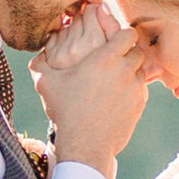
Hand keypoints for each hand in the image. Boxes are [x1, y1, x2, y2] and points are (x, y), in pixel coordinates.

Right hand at [35, 3, 149, 173]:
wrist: (85, 145)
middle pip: (137, 50)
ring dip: (131, 70)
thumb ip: (42, 63)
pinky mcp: (140, 104)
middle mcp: (125, 70)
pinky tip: (118, 95)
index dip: (122, 35)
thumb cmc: (65, 111)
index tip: (114, 40)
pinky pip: (142, 88)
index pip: (128, 33)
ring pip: (141, 70)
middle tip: (114, 59)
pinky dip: (133, 88)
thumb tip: (36, 51)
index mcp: (105, 58)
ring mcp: (135, 88)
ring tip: (115, 78)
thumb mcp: (47, 84)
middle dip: (128, 52)